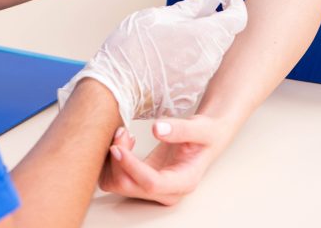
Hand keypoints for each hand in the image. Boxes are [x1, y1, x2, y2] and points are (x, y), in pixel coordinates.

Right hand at [57, 0, 246, 127]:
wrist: (112, 91)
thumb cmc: (129, 52)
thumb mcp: (153, 18)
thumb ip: (183, 9)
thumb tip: (198, 4)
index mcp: (203, 36)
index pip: (237, 17)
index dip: (233, 4)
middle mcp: (207, 60)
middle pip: (222, 37)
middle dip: (212, 24)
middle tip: (192, 17)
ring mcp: (199, 81)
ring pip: (207, 57)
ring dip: (197, 46)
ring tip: (170, 42)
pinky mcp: (188, 96)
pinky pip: (193, 76)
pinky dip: (185, 67)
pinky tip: (164, 63)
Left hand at [100, 115, 226, 205]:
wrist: (207, 137)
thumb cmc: (207, 134)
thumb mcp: (201, 128)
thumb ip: (181, 129)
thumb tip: (157, 129)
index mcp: (184, 181)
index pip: (151, 184)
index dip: (131, 167)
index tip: (118, 146)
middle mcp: (167, 191)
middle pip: (129, 187)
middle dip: (118, 160)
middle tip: (121, 131)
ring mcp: (154, 188)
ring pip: (119, 184)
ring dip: (113, 161)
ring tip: (122, 134)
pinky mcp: (143, 180)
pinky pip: (118, 177)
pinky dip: (114, 161)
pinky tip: (125, 142)